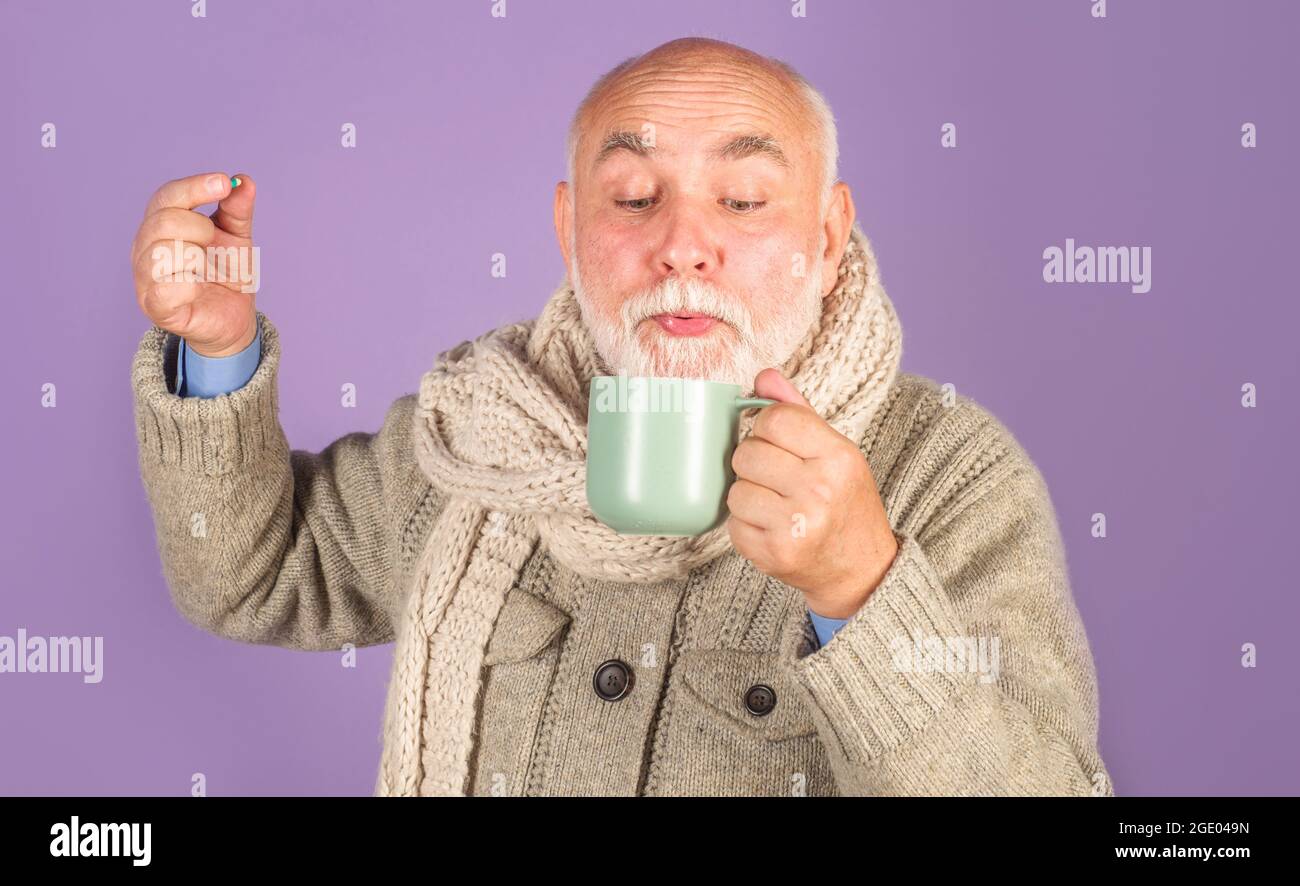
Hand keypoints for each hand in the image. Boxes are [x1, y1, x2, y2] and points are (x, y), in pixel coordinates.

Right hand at [131, 171, 258, 355]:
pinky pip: (165, 287)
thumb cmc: (226, 274)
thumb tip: (243, 182)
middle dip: (199, 228)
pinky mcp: (155, 306)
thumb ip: (237, 211)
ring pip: (162, 253)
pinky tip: (199, 288)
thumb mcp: (237, 237)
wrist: (233, 318)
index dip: (194, 187)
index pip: (167, 196)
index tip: (223, 182)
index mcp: (162, 224)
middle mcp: (145, 247)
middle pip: (163, 221)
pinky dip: (189, 285)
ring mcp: (146, 277)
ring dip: (197, 258)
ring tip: (207, 269)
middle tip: (214, 243)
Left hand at [726, 368, 898, 617]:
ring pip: (735, 489)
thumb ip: (798, 411)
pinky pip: (733, 523)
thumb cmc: (845, 502)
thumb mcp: (835, 451)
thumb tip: (763, 376)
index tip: (780, 443)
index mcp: (838, 457)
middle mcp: (819, 490)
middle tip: (779, 479)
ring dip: (749, 496)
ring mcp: (795, 525)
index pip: (774, 419)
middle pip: (746, 453)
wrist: (860, 569)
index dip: (766, 428)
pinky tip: (772, 528)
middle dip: (754, 463)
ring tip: (776, 505)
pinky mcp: (773, 554)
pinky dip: (746, 525)